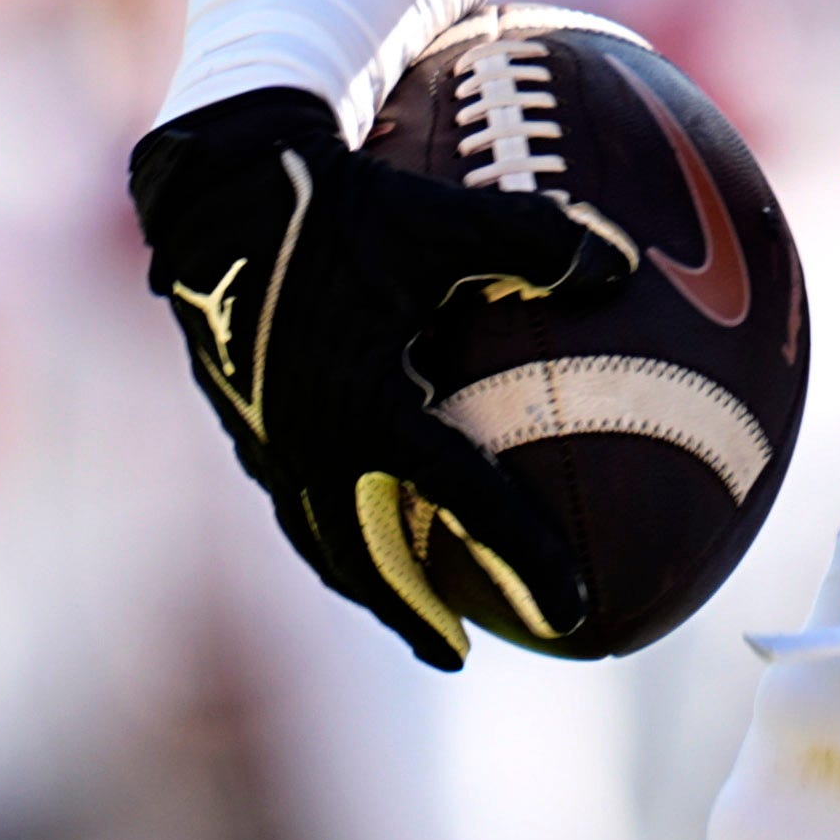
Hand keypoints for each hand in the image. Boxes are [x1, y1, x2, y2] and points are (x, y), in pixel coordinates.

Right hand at [130, 86, 632, 669]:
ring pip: (319, 534)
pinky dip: (327, 525)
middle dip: (410, 611)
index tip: (570, 609)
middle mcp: (312, 439)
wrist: (219, 189)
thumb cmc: (345, 201)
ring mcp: (268, 436)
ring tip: (401, 607)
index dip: (522, 557)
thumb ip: (539, 242)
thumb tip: (621, 267)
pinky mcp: (243, 417)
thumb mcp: (449, 217)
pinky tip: (353, 511)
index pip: (464, 501)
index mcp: (369, 406)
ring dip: (363, 578)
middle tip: (457, 651)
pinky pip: (292, 495)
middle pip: (366, 557)